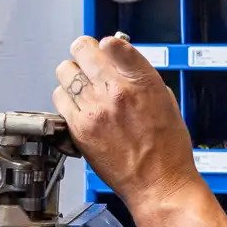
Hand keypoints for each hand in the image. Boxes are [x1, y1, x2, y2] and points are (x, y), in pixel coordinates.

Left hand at [53, 34, 200, 221]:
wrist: (158, 184)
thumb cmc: (168, 148)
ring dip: (73, 74)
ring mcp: (94, 109)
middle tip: (88, 61)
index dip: (107, 45)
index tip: (107, 50)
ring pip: (65, 71)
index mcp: (142, 81)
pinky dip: (66, 98)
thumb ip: (141, 77)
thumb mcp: (165, 101)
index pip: (112, 42)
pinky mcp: (79, 127)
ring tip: (82, 85)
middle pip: (82, 49)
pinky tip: (78, 106)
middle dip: (85, 52)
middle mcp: (116, 91)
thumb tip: (122, 60)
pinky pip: (59, 97)